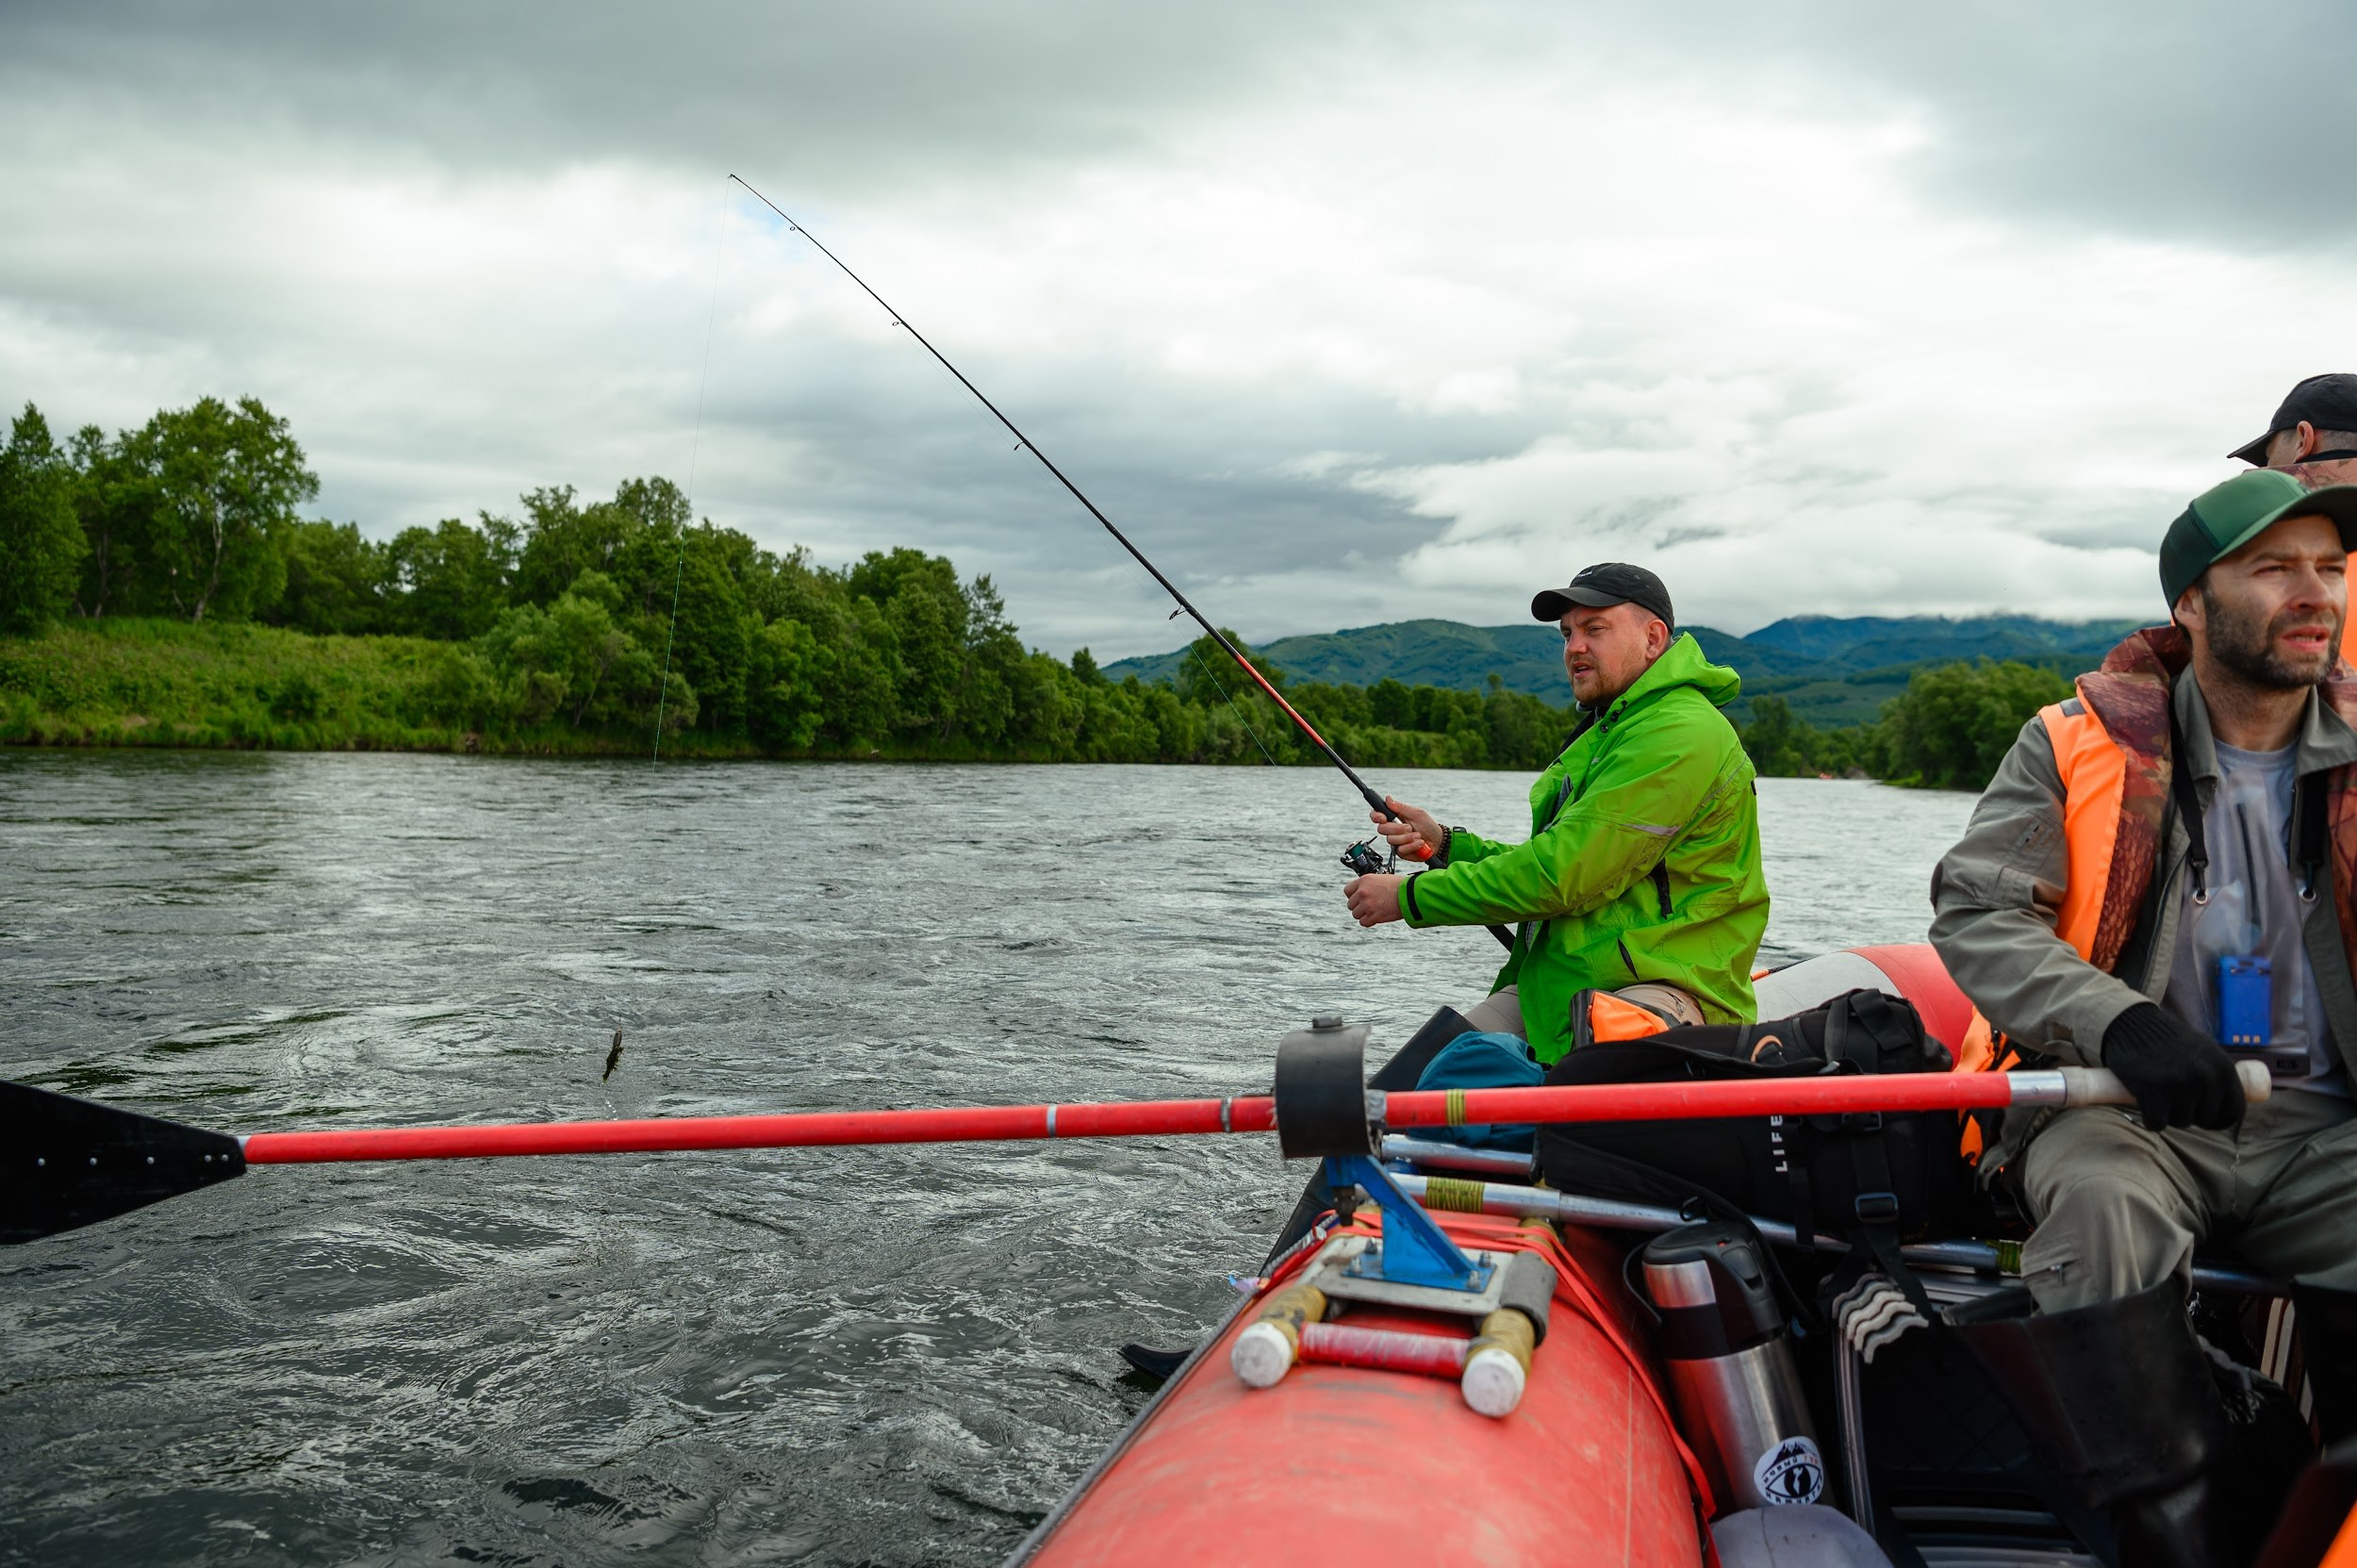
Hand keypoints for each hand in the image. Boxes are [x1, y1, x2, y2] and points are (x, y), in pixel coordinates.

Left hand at [1343, 874, 1405, 926]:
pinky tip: (1376, 917)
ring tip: (1374, 911)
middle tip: (1369, 906)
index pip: (1347, 890)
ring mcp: (1367, 904)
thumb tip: (1361, 892)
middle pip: (1351, 904)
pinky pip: (1363, 922)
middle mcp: (1363, 892)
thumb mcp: (1380, 879)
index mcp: (1364, 881)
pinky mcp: (1373, 916)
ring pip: (1356, 914)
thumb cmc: (1399, 886)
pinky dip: (1369, 921)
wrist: (1411, 894)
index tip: (1358, 898)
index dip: (1353, 895)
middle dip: (1359, 906)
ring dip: (1364, 914)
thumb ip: (1368, 885)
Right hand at [1370, 796, 1444, 859]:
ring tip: (1418, 835)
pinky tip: (1419, 843)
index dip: (1376, 816)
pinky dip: (1412, 845)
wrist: (1438, 841)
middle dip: (1396, 828)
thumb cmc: (1428, 826)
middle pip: (1382, 829)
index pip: (1377, 816)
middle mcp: (1392, 830)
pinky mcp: (1400, 852)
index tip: (1383, 818)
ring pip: (1391, 840)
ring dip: (1407, 837)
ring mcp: (1395, 841)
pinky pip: (1400, 849)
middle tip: (1409, 827)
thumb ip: (1401, 807)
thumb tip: (1388, 799)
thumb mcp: (1416, 813)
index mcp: (1394, 818)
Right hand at [2100, 1002, 2245, 1131]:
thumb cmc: (2169, 1041)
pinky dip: (2149, 1119)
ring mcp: (2179, 1085)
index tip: (2205, 1120)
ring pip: (2180, 1122)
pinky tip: (2144, 1104)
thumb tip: (2238, 1101)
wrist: (2132, 1023)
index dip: (2220, 1120)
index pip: (2234, 1112)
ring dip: (2168, 1115)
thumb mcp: (2205, 1051)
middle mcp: (2205, 1078)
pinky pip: (2156, 1123)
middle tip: (2172, 1097)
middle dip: (2189, 1114)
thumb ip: (2219, 1075)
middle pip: (2204, 1119)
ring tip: (2158, 1092)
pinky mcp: (2152, 1092)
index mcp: (2223, 1068)